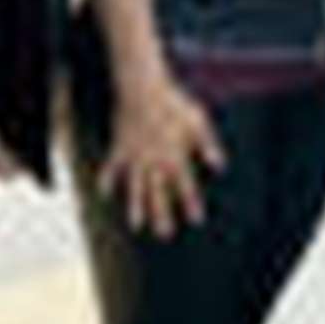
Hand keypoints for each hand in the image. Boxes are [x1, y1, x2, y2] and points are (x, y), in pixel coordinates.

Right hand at [104, 80, 224, 238]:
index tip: (196, 220)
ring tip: (136, 226)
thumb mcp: (198, 121)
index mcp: (174, 154)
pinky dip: (107, 180)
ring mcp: (135, 156)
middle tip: (165, 235)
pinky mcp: (119, 147)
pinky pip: (111, 167)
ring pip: (135, 187)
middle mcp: (154, 160)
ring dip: (136, 208)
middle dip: (162, 215)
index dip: (191, 202)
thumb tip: (220, 166)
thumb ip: (209, 144)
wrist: (143, 88)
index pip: (185, 184)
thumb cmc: (174, 102)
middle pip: (159, 193)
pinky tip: (105, 195)